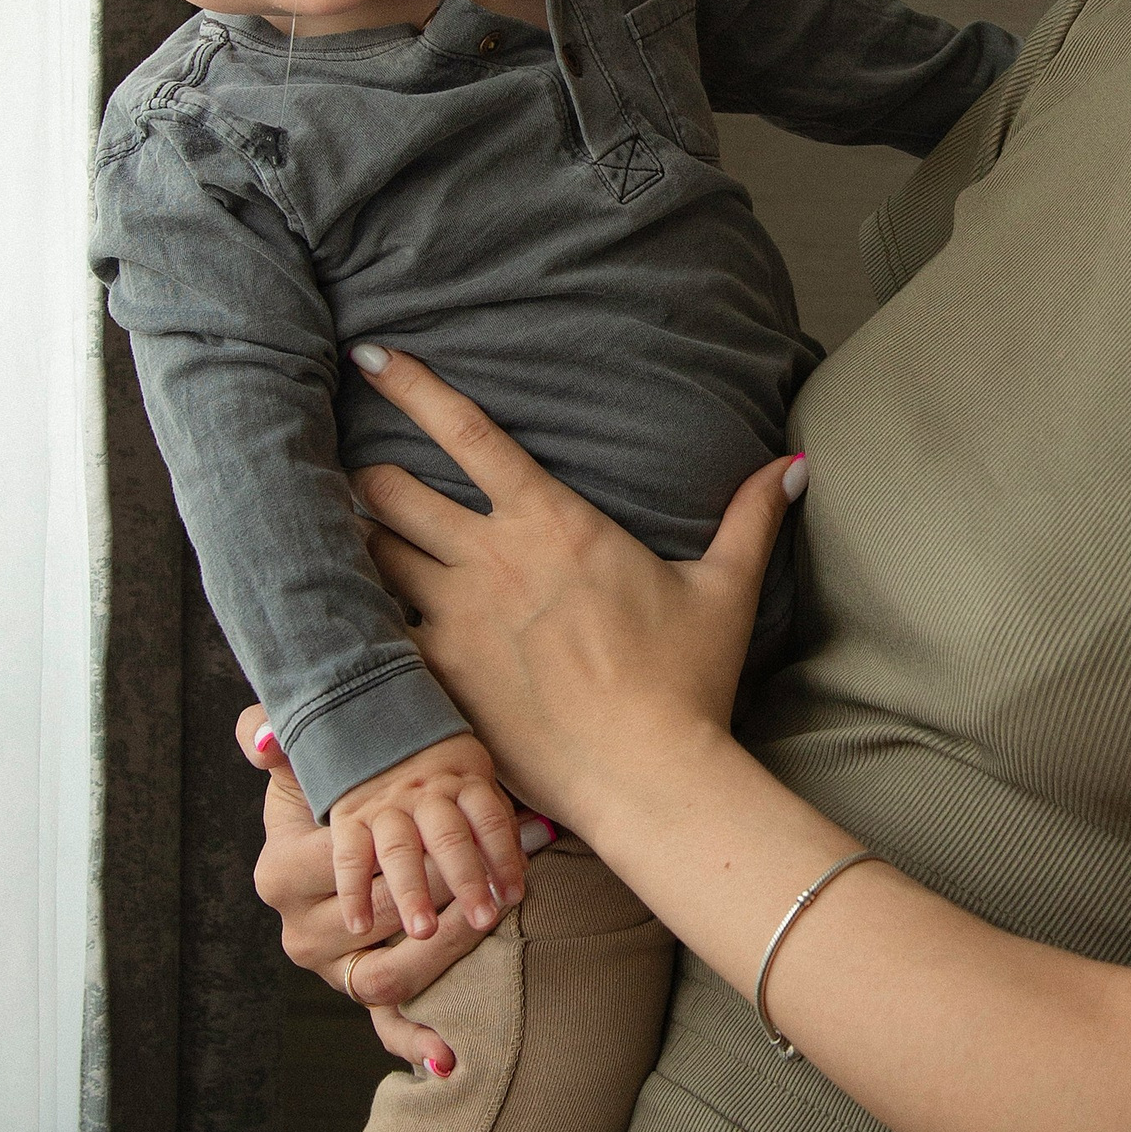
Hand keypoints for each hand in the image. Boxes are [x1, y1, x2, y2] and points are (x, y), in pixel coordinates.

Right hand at [246, 735, 549, 1068]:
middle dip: (444, 889)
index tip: (451, 826)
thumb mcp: (296, 763)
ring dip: (446, 950)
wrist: (340, 838)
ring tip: (492, 918)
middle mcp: (300, 931)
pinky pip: (386, 1024)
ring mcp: (332, 969)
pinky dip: (414, 1042)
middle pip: (382, 916)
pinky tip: (450, 1058)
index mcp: (281, 873)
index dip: (404, 848)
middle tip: (494, 867)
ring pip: (391, 972)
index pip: (350, 862)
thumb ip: (268, 741)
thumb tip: (269, 740)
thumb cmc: (325, 791)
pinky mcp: (362, 990)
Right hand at [328, 732, 528, 944]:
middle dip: (467, 880)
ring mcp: (386, 807)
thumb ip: (495, 820)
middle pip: (448, 837)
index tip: (514, 895)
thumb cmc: (440, 772)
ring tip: (424, 931)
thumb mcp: (473, 778)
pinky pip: (349, 857)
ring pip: (399, 851)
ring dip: (412, 892)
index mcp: (464, 781)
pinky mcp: (350, 819)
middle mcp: (426, 794)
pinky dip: (353, 891)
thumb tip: (524, 865)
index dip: (504, 856)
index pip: (489, 819)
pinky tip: (361, 925)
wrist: (374, 725)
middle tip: (483, 919)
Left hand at [345, 342, 801, 837]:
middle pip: (388, 489)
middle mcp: (490, 557)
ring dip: (351, 543)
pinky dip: (353, 619)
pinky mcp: (437, 676)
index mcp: (552, 520)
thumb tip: (795, 462)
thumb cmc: (686, 683)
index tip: (370, 357)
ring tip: (335, 542)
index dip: (410, 386)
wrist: (648, 775)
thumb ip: (750, 517)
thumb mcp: (724, 589)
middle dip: (364, 475)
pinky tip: (338, 624)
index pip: (466, 432)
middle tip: (350, 475)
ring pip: (366, 554)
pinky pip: (370, 633)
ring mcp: (454, 618)